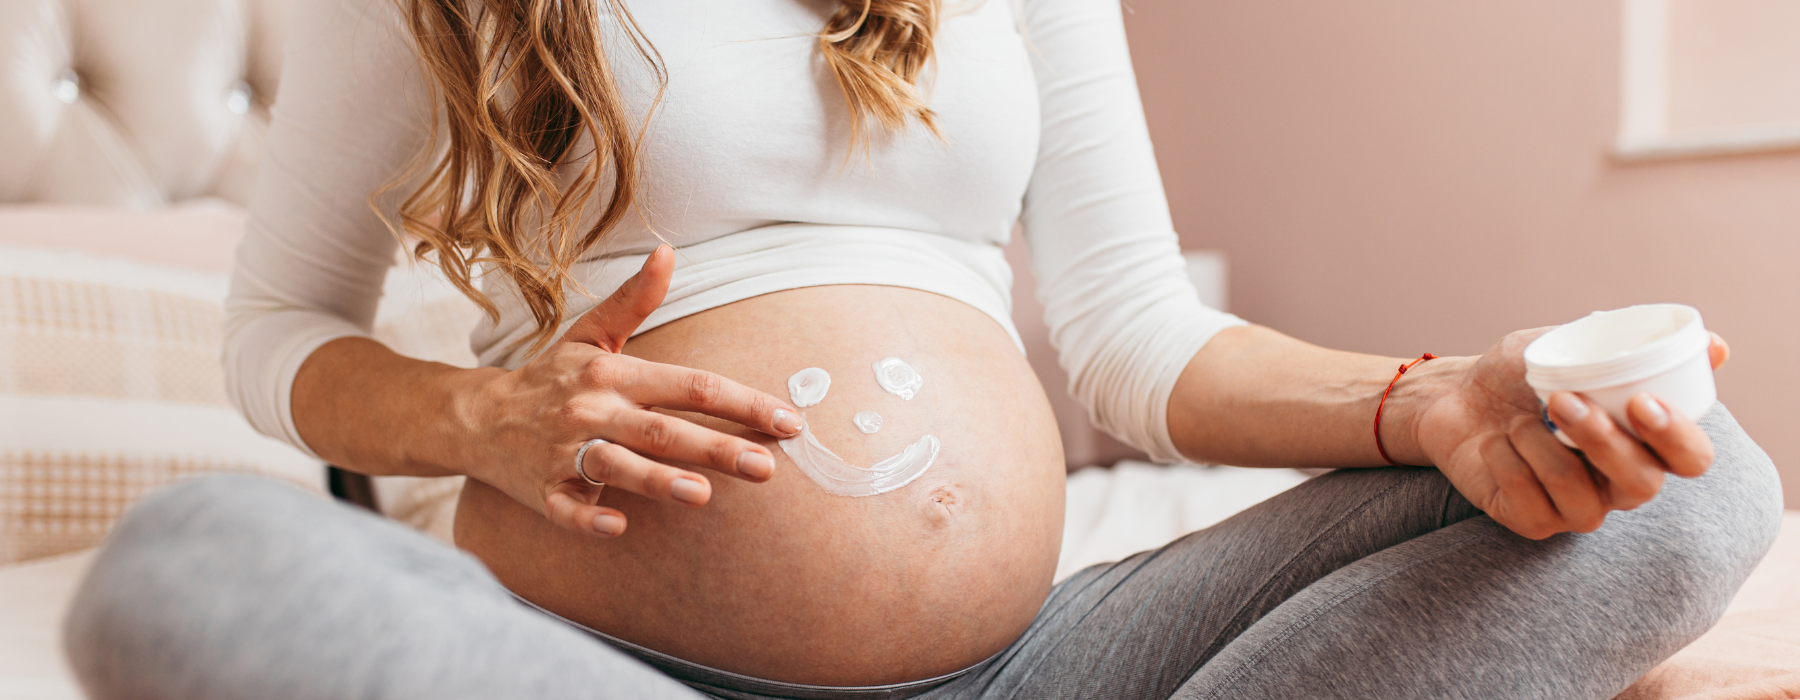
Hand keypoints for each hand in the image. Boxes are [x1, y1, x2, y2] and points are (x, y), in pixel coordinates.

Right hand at [458, 246, 802, 537]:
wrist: (476, 418)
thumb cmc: (551, 378)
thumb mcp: (591, 335)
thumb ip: (635, 301)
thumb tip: (668, 253)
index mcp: (614, 375)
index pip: (691, 386)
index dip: (742, 403)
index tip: (788, 422)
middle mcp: (593, 411)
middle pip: (664, 429)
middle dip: (717, 447)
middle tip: (767, 467)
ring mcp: (565, 452)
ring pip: (617, 466)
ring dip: (658, 480)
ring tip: (702, 495)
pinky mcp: (542, 491)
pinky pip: (566, 508)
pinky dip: (589, 517)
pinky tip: (617, 526)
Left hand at [1406, 329, 1729, 538]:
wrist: (1454, 396)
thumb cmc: (1519, 373)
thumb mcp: (1569, 346)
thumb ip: (1630, 346)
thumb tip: (1717, 346)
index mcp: (1643, 443)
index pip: (1691, 459)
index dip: (1676, 437)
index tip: (1642, 401)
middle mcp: (1618, 483)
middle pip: (1642, 484)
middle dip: (1604, 442)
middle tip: (1563, 400)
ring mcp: (1577, 508)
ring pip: (1582, 498)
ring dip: (1543, 450)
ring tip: (1516, 419)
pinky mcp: (1531, 522)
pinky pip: (1532, 507)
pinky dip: (1509, 465)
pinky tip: (1494, 443)